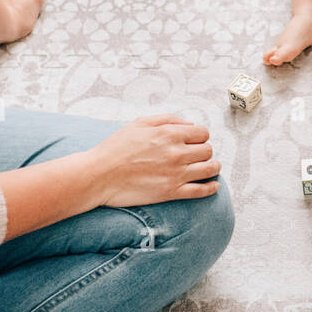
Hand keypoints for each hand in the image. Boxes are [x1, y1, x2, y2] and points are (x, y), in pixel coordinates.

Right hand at [88, 115, 221, 206]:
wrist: (98, 175)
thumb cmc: (116, 148)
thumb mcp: (140, 123)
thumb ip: (168, 119)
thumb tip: (190, 123)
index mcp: (170, 134)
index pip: (202, 133)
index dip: (200, 136)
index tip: (195, 141)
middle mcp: (176, 153)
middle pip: (208, 150)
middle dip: (205, 150)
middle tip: (198, 154)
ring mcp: (176, 173)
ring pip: (210, 168)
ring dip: (213, 167)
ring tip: (210, 167)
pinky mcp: (171, 192)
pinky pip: (201, 191)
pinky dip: (211, 188)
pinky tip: (213, 186)